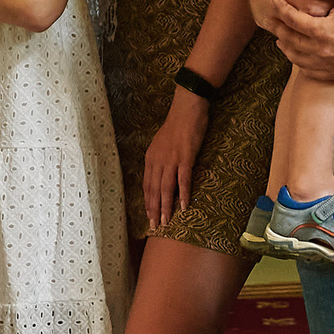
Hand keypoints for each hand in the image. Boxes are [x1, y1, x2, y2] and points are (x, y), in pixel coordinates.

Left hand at [144, 89, 208, 231]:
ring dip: (166, 207)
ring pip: (166, 189)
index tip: (148, 216)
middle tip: (154, 226)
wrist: (187, 107)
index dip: (147, 202)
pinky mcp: (185, 158)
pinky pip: (183, 180)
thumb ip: (161, 158)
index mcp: (151, 157)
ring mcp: (171, 160)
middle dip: (153, 210)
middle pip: (154, 190)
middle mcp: (158, 160)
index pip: (147, 185)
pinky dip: (183, 195)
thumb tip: (163, 173)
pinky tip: (184, 206)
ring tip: (166, 222)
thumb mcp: (163, 143)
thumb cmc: (177, 124)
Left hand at [263, 0, 333, 84]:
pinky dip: (299, 62)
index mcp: (322, 30)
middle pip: (290, 40)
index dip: (281, 9)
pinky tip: (298, 56)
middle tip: (272, 20)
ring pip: (297, 58)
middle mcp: (321, 51)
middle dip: (279, 28)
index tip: (274, 2)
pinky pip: (310, 71)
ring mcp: (328, 65)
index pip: (292, 19)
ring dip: (286, 47)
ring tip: (281, 38)